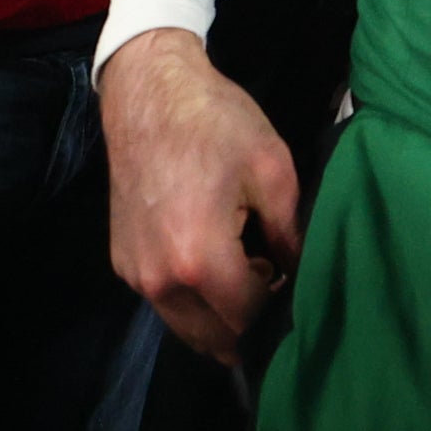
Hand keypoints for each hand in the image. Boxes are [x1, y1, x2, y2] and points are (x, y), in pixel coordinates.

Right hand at [102, 28, 302, 363]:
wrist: (148, 93)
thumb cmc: (215, 123)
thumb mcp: (273, 172)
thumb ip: (292, 236)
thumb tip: (307, 278)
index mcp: (199, 259)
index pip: (249, 319)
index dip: (280, 310)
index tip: (298, 286)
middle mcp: (159, 280)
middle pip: (215, 338)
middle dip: (250, 320)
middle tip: (274, 279)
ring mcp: (134, 275)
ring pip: (188, 326)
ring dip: (221, 314)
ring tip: (249, 268)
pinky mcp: (122, 263)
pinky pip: (166, 302)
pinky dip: (194, 298)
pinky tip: (214, 258)